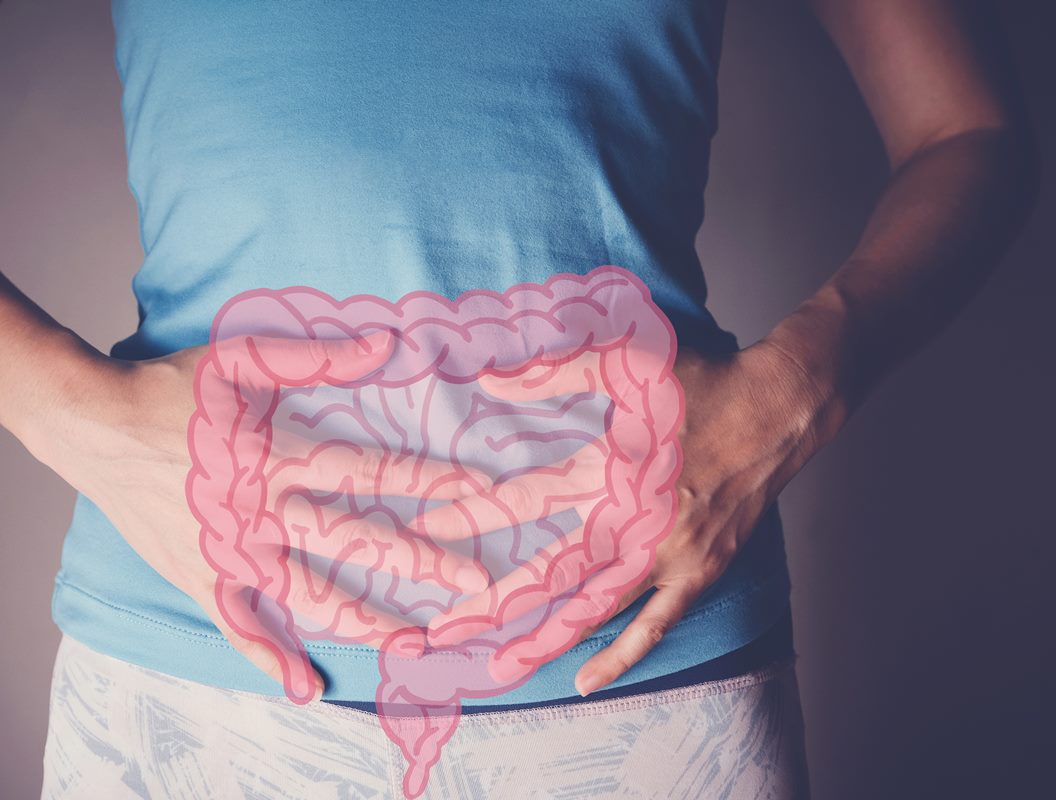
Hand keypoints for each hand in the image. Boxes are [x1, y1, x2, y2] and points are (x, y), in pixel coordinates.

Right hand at [23, 335, 488, 701]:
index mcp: (275, 456)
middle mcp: (259, 512)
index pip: (369, 470)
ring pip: (308, 593)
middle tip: (475, 583)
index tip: (480, 492)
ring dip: (364, 619)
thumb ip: (315, 356)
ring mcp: (230, 552)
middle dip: (419, 560)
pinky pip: (240, 626)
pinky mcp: (202, 576)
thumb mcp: (239, 358)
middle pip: (353, 541)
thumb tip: (386, 344)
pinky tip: (306, 687)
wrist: (92, 427)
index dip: (429, 479)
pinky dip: (271, 657)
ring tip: (417, 642)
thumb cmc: (167, 389)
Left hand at [416, 338, 831, 694]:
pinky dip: (622, 654)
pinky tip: (586, 681)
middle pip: (551, 571)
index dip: (474, 515)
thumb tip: (489, 377)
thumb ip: (554, 372)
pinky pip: (654, 624)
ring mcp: (669, 554)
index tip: (428, 532)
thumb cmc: (703, 383)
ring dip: (545, 639)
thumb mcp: (627, 363)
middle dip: (493, 602)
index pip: (527, 497)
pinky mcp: (698, 571)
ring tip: (500, 667)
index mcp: (613, 468)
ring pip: (595, 608)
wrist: (779, 408)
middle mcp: (636, 520)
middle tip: (442, 632)